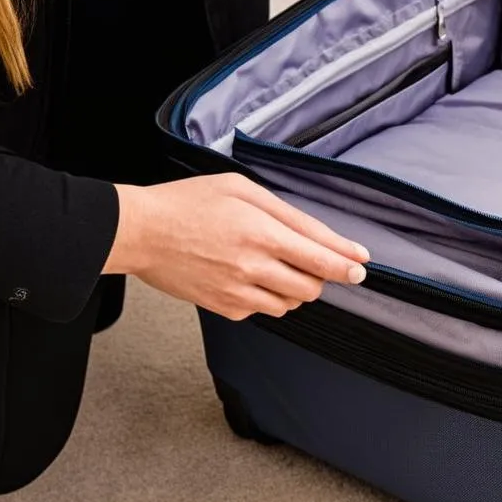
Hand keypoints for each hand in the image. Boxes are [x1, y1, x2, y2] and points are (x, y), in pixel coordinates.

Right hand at [103, 174, 370, 320]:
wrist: (140, 232)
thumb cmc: (190, 203)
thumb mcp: (245, 190)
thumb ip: (291, 215)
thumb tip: (330, 240)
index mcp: (261, 233)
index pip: (320, 258)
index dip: (347, 264)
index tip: (361, 266)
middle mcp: (252, 267)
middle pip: (312, 287)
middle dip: (320, 276)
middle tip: (309, 260)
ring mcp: (237, 292)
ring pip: (290, 304)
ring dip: (295, 288)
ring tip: (273, 264)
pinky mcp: (223, 308)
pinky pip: (263, 311)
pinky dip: (267, 298)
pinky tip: (249, 276)